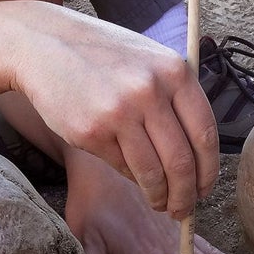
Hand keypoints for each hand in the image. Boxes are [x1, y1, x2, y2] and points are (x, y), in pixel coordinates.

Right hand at [9, 4, 218, 220]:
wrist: (44, 44)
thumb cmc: (104, 56)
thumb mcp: (149, 60)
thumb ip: (175, 99)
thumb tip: (195, 160)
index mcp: (174, 72)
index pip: (205, 134)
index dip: (209, 170)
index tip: (205, 188)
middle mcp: (150, 91)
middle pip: (181, 161)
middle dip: (186, 194)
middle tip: (185, 209)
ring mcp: (119, 112)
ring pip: (152, 172)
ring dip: (160, 197)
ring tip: (162, 204)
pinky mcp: (91, 131)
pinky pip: (122, 167)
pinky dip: (132, 179)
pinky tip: (134, 179)